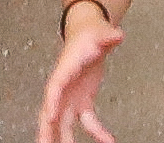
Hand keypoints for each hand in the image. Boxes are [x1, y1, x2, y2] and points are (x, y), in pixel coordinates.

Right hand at [39, 0, 123, 142]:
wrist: (89, 36)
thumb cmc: (90, 35)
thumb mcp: (101, 32)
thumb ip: (109, 35)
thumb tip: (118, 35)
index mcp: (65, 69)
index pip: (55, 87)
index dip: (52, 102)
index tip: (50, 116)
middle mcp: (64, 87)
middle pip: (51, 111)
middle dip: (46, 130)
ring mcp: (71, 97)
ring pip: (64, 123)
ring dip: (63, 139)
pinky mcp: (82, 102)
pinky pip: (87, 122)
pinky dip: (96, 132)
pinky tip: (107, 140)